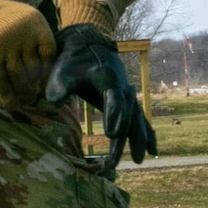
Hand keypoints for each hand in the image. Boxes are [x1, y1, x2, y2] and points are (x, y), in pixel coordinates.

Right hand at [0, 0, 55, 108]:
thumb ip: (37, 39)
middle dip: (37, 86)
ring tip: (27, 101)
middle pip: (34, 67)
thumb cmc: (2, 20)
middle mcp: (23, 33)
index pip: (49, 52)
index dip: (50, 71)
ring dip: (24, 93)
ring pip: (18, 76)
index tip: (50, 83)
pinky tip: (11, 104)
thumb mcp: (25, 20)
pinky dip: (7, 95)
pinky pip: (1, 79)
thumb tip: (50, 70)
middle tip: (38, 97)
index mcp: (36, 23)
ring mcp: (6, 44)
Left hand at [45, 25, 156, 168]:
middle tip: (117, 160)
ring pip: (136, 118)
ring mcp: (127, 94)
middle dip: (125, 137)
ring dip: (138, 139)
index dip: (114, 115)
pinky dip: (146, 132)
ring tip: (139, 160)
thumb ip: (60, 86)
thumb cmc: (73, 63)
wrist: (88, 47)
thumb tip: (55, 103)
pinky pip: (139, 118)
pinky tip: (153, 149)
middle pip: (128, 114)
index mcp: (107, 77)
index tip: (111, 134)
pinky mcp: (127, 101)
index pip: (114, 98)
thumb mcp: (62, 71)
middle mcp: (122, 87)